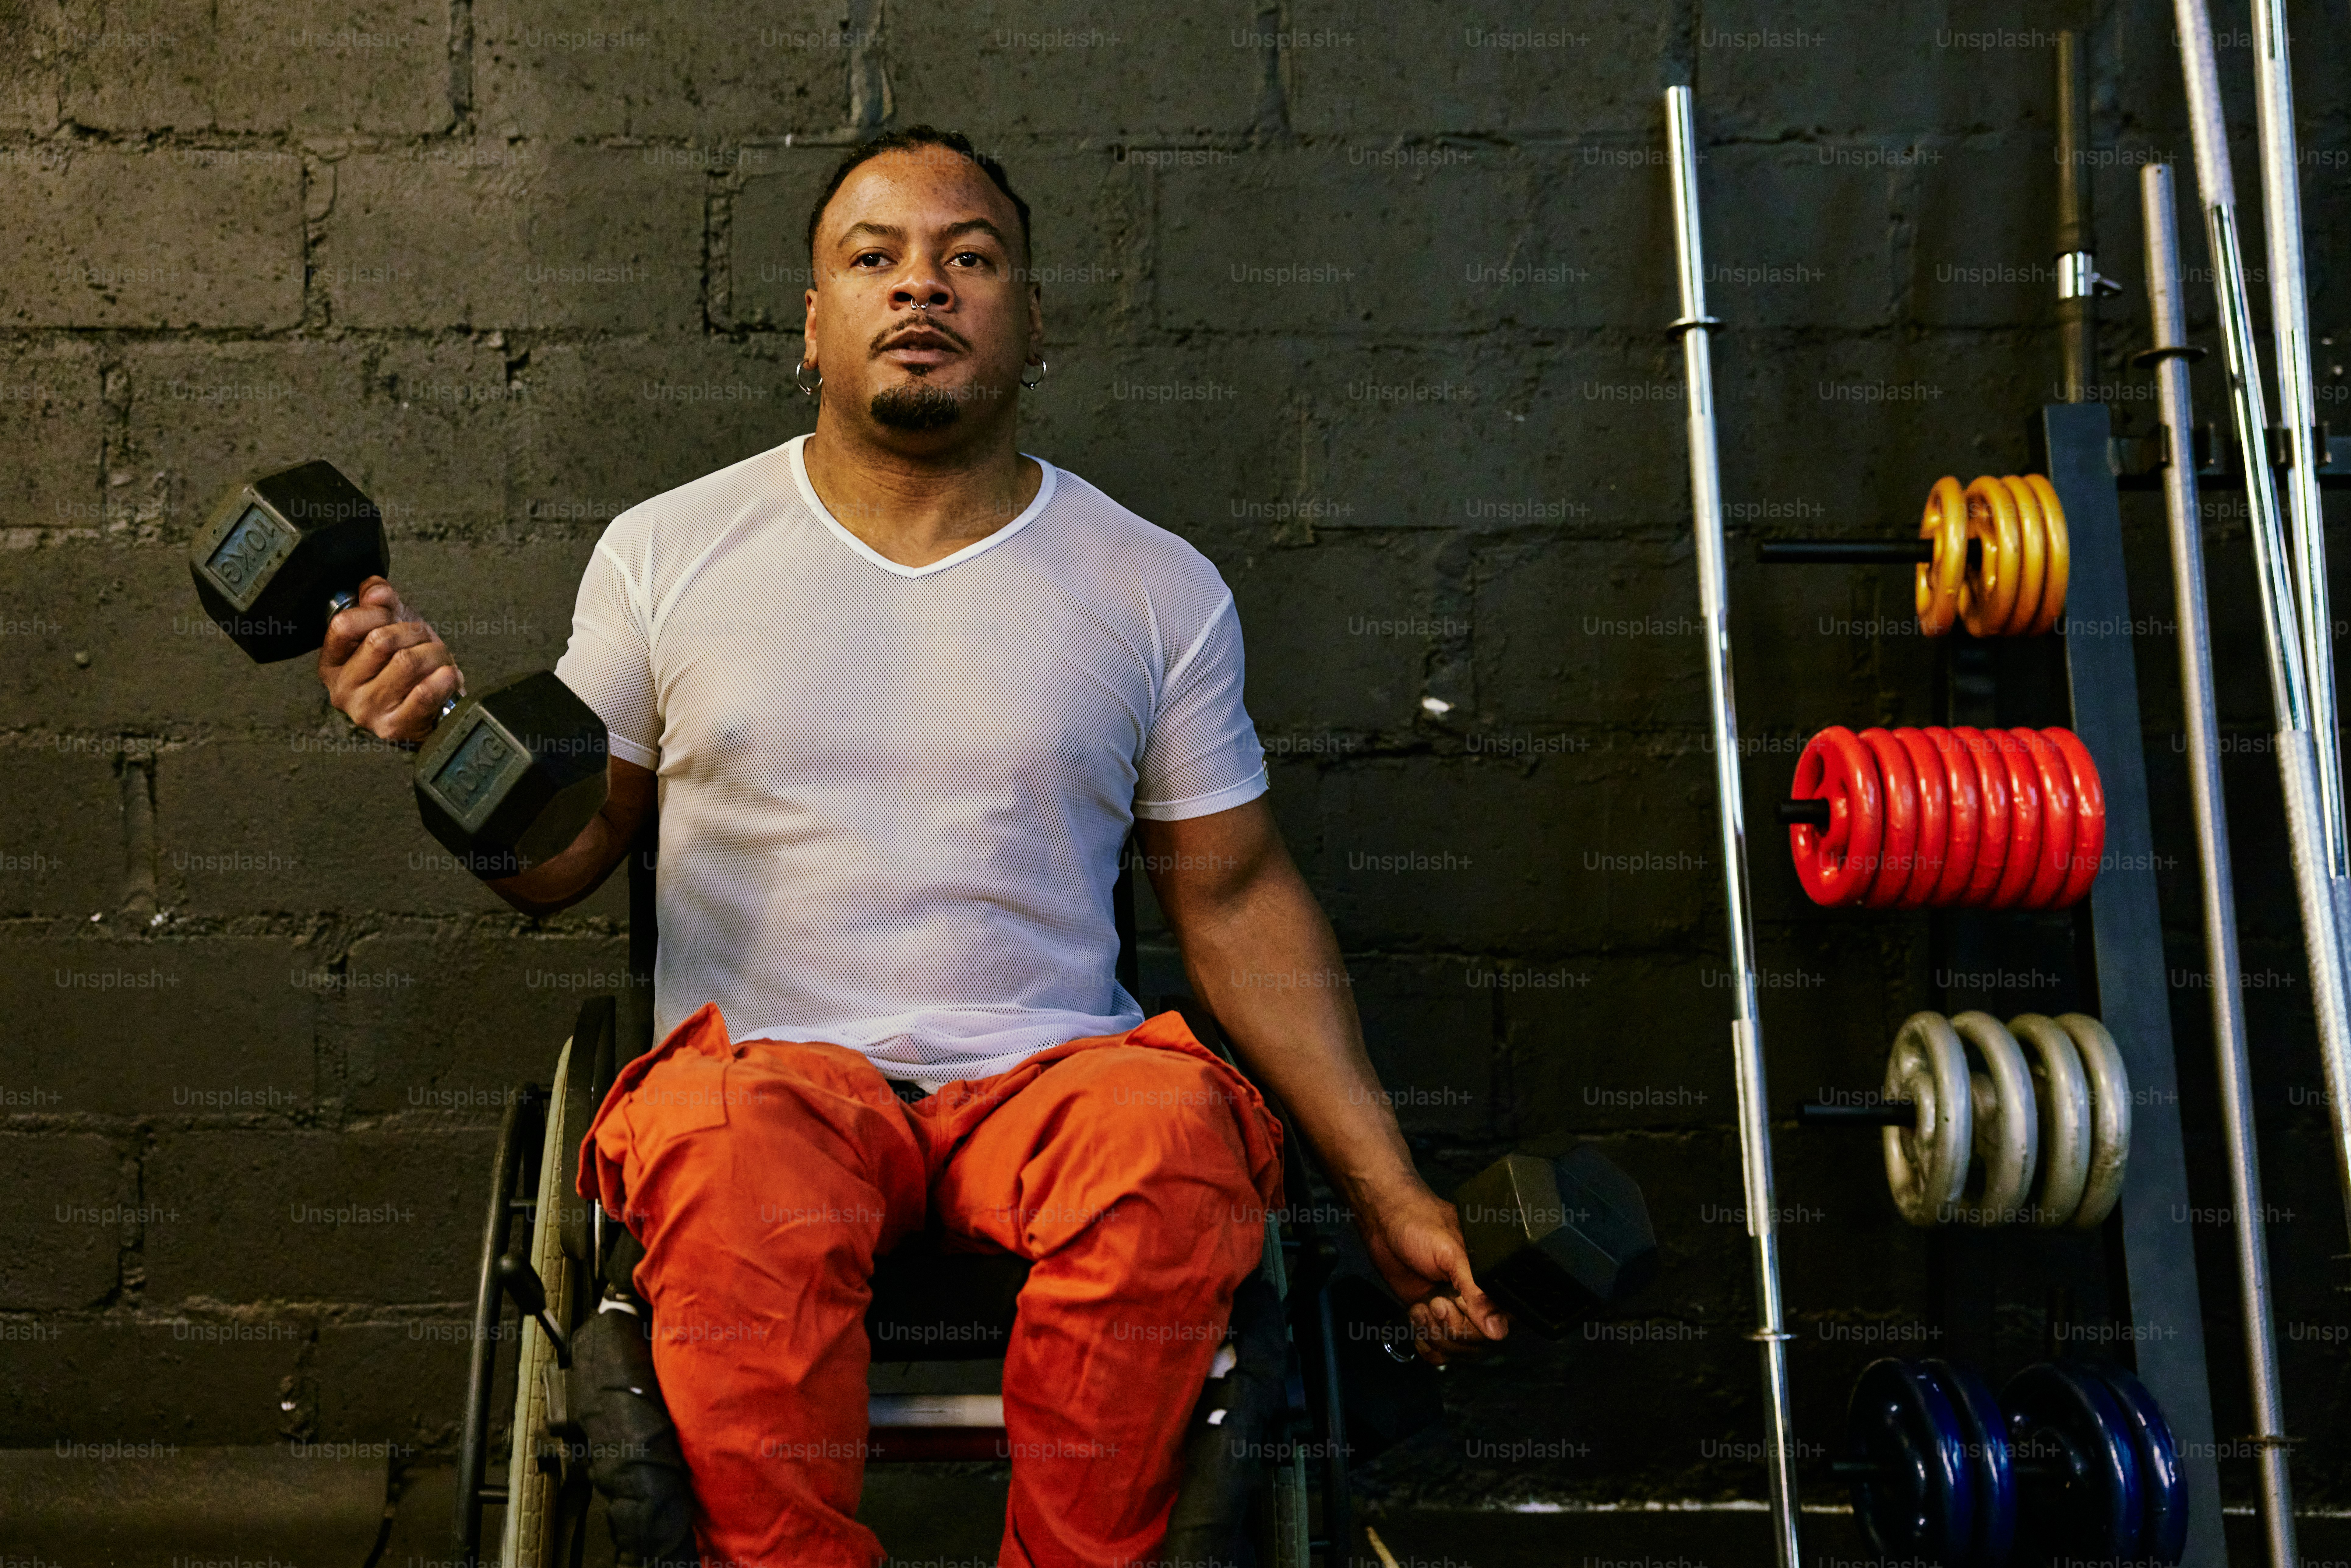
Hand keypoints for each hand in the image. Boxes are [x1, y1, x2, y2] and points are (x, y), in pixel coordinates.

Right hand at [319, 576, 464, 742]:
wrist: (431, 709)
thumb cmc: (407, 668)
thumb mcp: (392, 626)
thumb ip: (382, 601)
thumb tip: (375, 589)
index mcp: (332, 663)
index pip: (344, 625)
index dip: (375, 612)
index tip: (392, 615)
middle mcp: (342, 689)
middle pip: (380, 640)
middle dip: (413, 632)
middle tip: (423, 640)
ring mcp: (366, 711)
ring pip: (407, 661)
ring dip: (434, 653)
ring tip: (437, 660)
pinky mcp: (394, 727)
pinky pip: (425, 692)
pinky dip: (444, 677)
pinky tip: (446, 675)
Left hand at [1354, 1177, 1507, 1364]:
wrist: (1384, 1221)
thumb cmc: (1420, 1223)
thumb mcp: (1452, 1253)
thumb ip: (1476, 1291)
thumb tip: (1498, 1329)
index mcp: (1490, 1281)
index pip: (1499, 1325)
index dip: (1475, 1325)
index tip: (1455, 1302)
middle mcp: (1476, 1299)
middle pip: (1476, 1344)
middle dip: (1450, 1328)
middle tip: (1435, 1301)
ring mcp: (1454, 1311)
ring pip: (1456, 1350)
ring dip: (1434, 1333)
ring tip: (1422, 1307)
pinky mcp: (1433, 1318)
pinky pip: (1439, 1351)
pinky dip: (1426, 1344)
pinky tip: (1418, 1320)